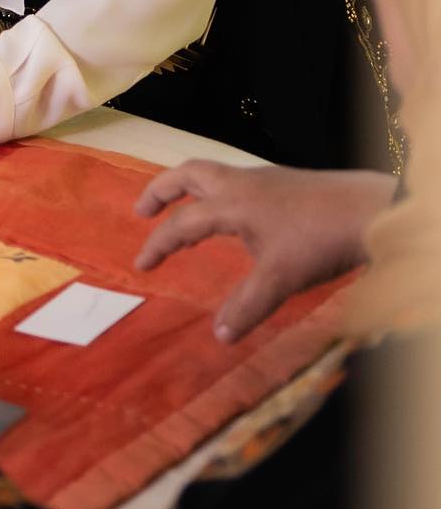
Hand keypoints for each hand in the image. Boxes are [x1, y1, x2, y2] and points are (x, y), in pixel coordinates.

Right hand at [133, 159, 395, 341]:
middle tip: (143, 211)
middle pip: (187, 175)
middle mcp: (240, 184)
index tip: (142, 264)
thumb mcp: (281, 279)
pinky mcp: (280, 182)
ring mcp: (261, 179)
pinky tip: (232, 215)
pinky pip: (233, 180)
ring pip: (211, 173)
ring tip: (182, 210)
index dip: (158, 243)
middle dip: (160, 191)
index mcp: (231, 204)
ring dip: (188, 188)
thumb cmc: (318, 240)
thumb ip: (247, 305)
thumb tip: (219, 335)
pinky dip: (216, 192)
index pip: (182, 222)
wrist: (366, 210)